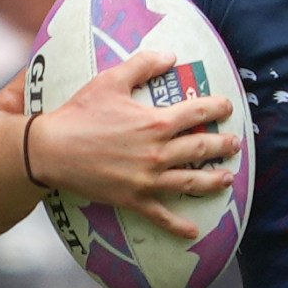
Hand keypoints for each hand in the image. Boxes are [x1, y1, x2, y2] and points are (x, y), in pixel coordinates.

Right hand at [25, 46, 239, 212]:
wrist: (51, 150)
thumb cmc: (80, 113)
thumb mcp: (110, 80)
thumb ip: (142, 65)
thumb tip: (170, 55)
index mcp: (155, 122)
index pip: (197, 113)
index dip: (217, 108)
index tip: (227, 107)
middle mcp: (158, 153)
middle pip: (202, 149)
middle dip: (223, 145)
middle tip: (235, 144)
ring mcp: (148, 179)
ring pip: (191, 182)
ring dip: (213, 180)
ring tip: (227, 179)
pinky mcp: (134, 199)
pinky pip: (161, 216)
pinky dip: (179, 226)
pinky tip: (194, 232)